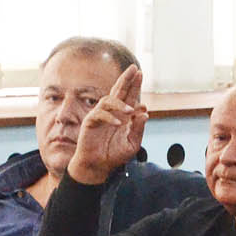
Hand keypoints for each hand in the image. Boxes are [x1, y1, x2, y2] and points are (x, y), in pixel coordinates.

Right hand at [67, 64, 146, 184]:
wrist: (99, 166)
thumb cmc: (114, 154)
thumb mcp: (132, 143)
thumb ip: (138, 128)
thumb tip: (145, 112)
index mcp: (123, 115)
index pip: (129, 96)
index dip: (134, 85)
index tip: (140, 73)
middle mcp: (112, 112)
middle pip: (118, 91)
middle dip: (126, 80)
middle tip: (134, 69)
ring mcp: (100, 115)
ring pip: (108, 101)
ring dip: (120, 104)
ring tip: (131, 110)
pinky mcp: (90, 123)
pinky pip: (99, 115)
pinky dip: (109, 118)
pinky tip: (118, 124)